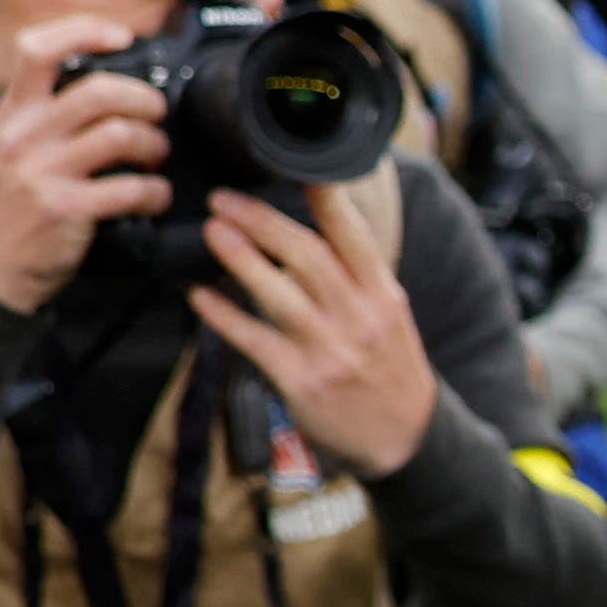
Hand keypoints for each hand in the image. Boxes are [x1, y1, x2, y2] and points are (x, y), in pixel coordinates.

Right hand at [0, 16, 177, 313]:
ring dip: (154, 145)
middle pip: (99, 91)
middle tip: (155, 114)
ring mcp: (42, 172)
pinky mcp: (65, 208)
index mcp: (10, 110)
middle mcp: (22, 135)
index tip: (122, 35)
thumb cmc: (11, 192)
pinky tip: (153, 195)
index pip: (36, 50)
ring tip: (155, 155)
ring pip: (120, 136)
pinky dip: (155, 191)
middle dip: (144, 100)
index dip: (83, 31)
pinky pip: (130, 188)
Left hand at [189, 177, 438, 478]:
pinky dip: (224, 316)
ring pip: (279, 295)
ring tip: (212, 231)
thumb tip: (307, 230)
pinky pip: (255, 341)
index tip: (299, 169)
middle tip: (225, 199)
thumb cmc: (390, 368)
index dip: (327, 200)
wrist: (406, 436)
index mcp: (383, 294)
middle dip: (263, 222)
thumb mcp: (389, 314)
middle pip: (308, 257)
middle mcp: (359, 317)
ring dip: (241, 259)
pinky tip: (200, 296)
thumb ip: (355, 275)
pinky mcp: (302, 381)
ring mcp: (330, 350)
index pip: (354, 237)